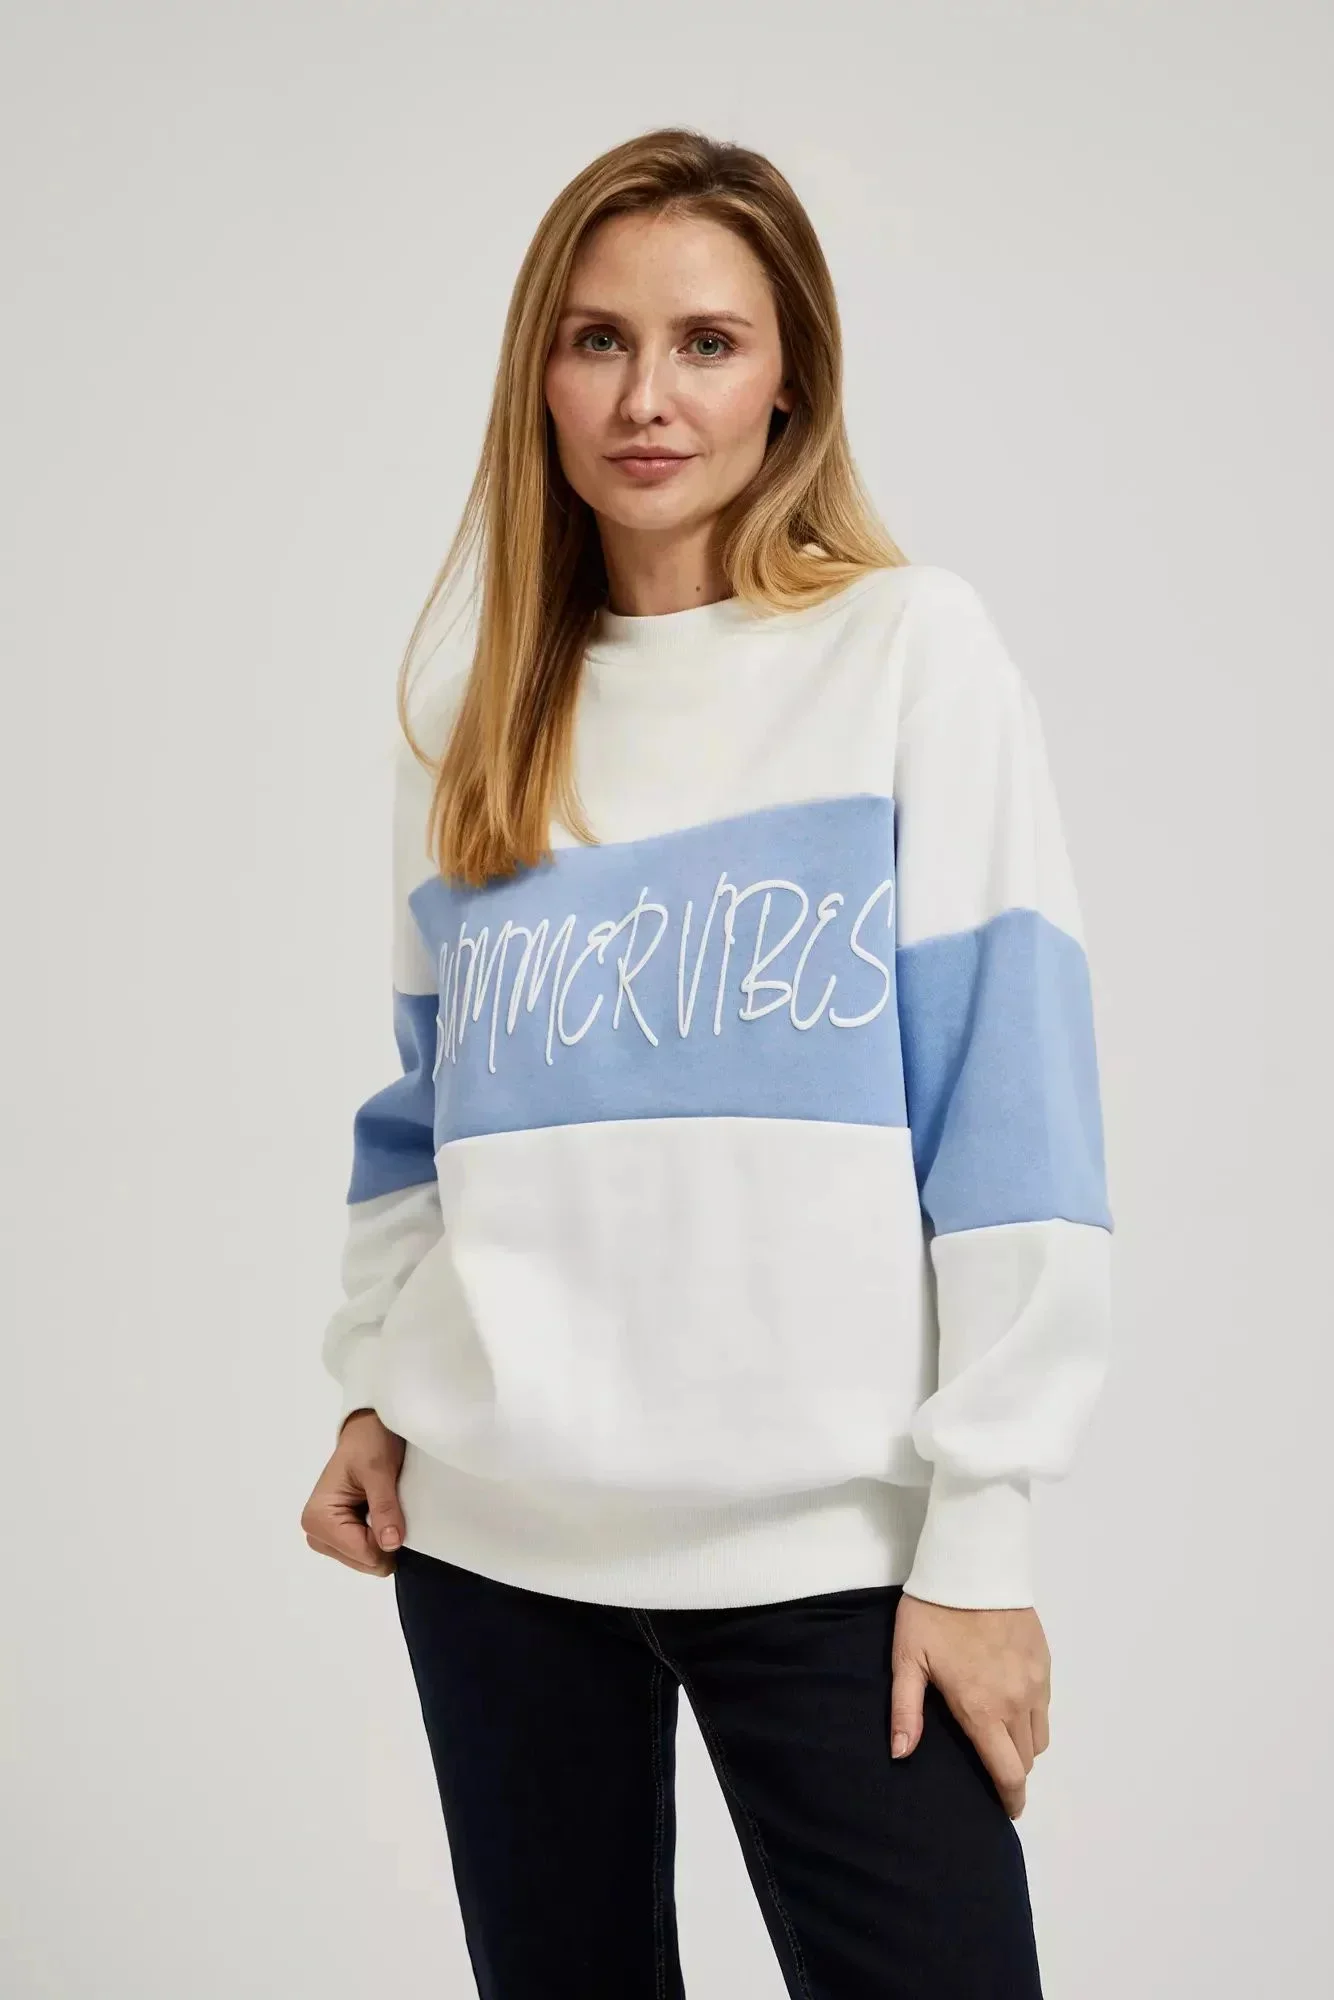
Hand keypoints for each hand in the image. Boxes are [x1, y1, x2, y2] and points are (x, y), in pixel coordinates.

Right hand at [300, 1409, 406, 1576]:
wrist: (368, 1430)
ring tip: (381, 1505)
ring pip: (368, 1561)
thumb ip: (385, 1507)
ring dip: (382, 1536)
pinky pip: (367, 1552)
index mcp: (318, 1518)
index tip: (394, 1510)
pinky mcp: (338, 1537)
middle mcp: (315, 1533)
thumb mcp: (380, 1470)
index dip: (387, 1538)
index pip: (363, 1553)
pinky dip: (380, 1535)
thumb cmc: (370, 1442)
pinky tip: (378, 1513)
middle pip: (365, 1562)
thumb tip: (390, 1544)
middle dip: (384, 1539)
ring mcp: (326, 1538)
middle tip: (387, 1504)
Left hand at [889, 1591, 1050, 1818]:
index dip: (1010, 1800)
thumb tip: (901, 1754)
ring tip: (1001, 1739)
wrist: (972, 1563)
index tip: (1006, 1811)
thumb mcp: (908, 1660)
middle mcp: (1017, 1701)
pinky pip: (1045, 1705)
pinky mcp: (1044, 1660)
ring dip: (1024, 1746)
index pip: (1009, 1773)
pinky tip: (1011, 1703)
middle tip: (993, 1771)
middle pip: (1027, 1759)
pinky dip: (1033, 1716)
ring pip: (1040, 1735)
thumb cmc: (933, 1613)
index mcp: (984, 1709)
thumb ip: (906, 1711)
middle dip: (1013, 1773)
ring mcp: (1036, 1681)